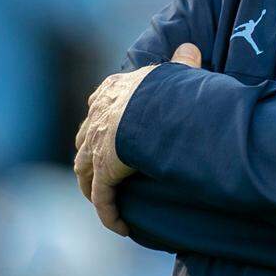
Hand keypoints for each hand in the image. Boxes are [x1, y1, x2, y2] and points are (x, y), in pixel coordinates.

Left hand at [73, 43, 201, 234]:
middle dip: (89, 155)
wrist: (153, 108)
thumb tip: (190, 47)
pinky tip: (120, 227)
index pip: (99, 105)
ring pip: (85, 172)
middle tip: (99, 169)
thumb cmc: (166, 88)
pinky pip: (103, 199)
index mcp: (112, 91)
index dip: (102, 119)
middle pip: (85, 139)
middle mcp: (98, 118)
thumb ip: (182, 62)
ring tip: (104, 199)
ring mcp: (96, 146)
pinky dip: (110, 214)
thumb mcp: (176, 72)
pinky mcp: (103, 171)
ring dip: (92, 187)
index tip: (107, 129)